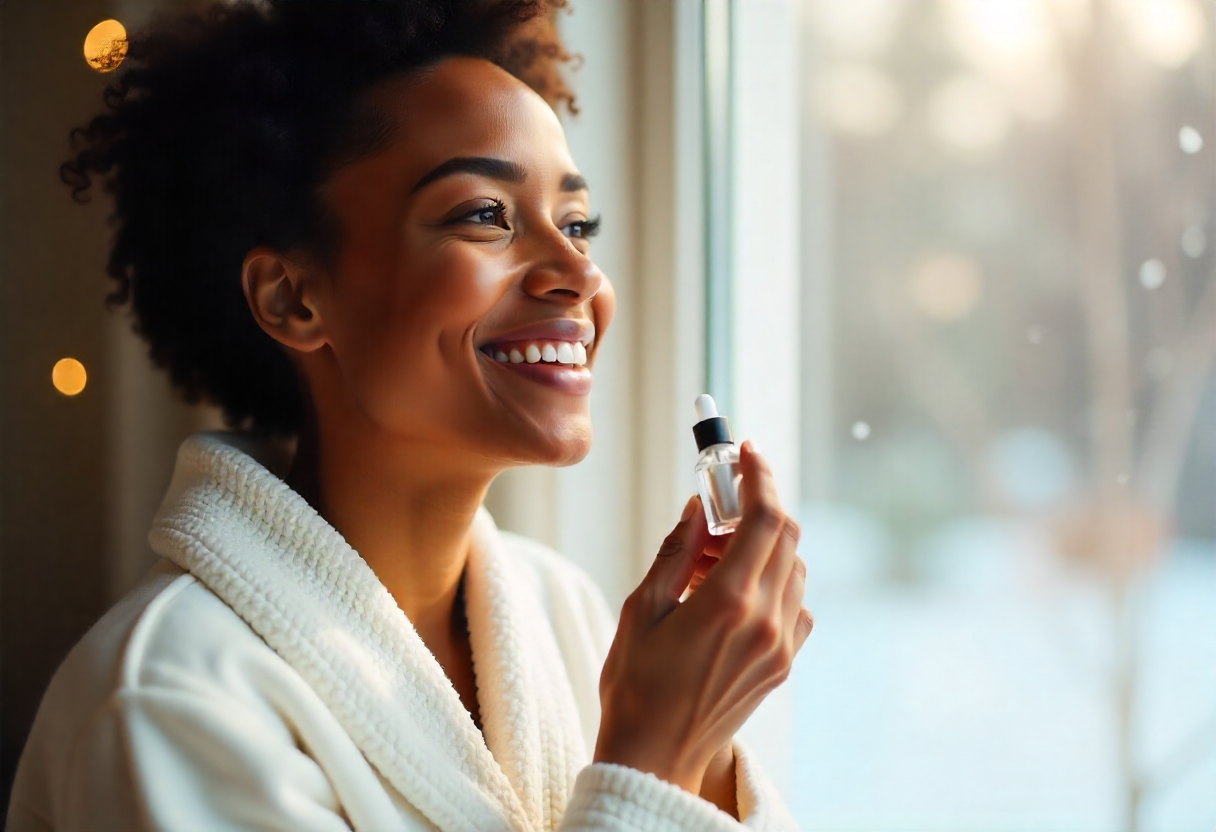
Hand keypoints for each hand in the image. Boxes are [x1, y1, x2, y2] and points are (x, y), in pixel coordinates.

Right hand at [593, 442, 812, 792]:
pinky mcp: (783, 664)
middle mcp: (766, 622)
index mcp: (728, 604)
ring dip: (760, 545)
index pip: (765, 518)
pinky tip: (729, 591)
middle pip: (786, 536)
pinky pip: (794, 602)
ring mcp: (781, 645)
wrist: (655, 755)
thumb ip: (676, 551)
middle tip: (717, 502)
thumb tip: (700, 507)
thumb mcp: (641, 608)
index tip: (745, 452)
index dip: (759, 476)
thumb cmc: (635, 684)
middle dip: (756, 504)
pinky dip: (771, 579)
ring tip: (707, 558)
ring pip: (792, 567)